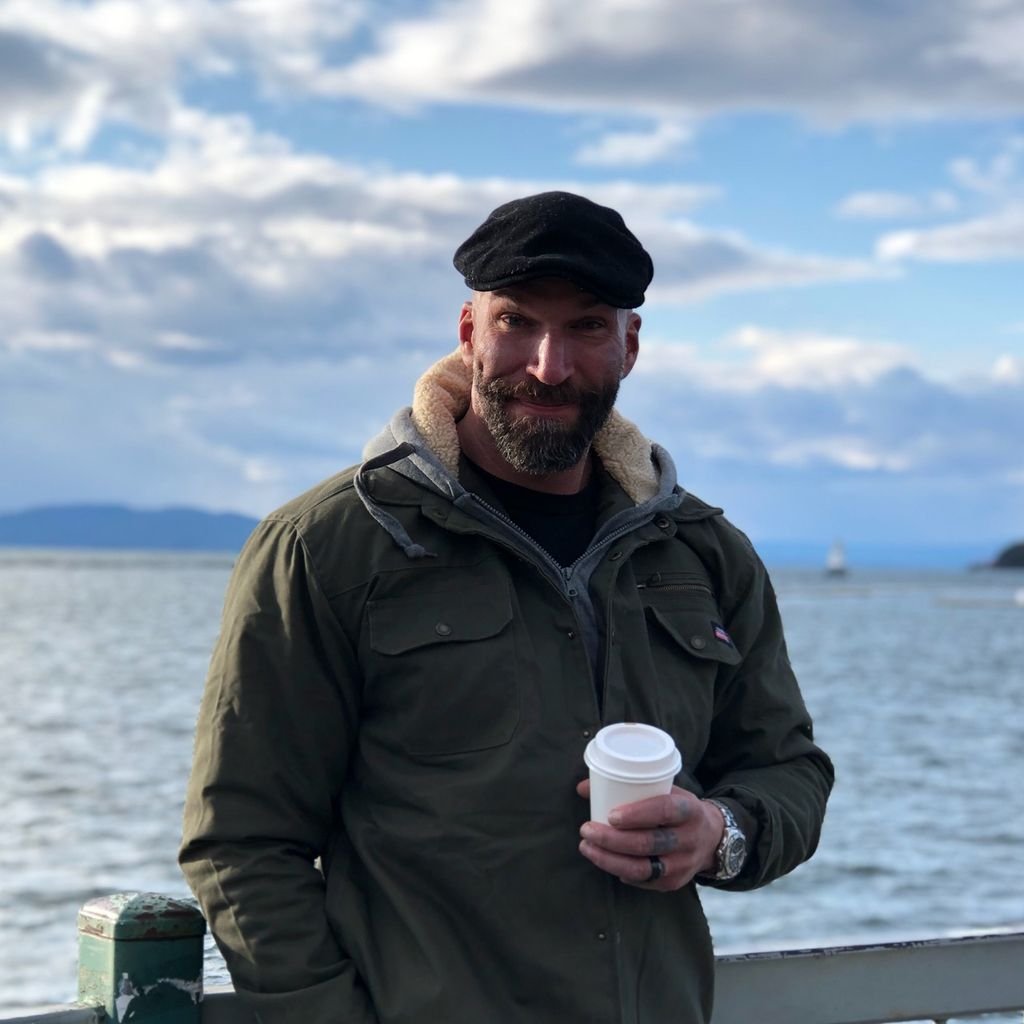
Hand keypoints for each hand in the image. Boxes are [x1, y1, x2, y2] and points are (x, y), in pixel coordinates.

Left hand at [575, 779, 724, 890]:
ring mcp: (682, 865)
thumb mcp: (665, 791)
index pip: (664, 811)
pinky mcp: (673, 883)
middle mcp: (689, 839)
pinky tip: (604, 860)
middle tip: (586, 830)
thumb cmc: (677, 810)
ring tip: (586, 847)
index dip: (637, 814)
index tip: (610, 815)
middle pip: (648, 843)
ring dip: (609, 859)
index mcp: (689, 810)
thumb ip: (630, 787)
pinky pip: (642, 881)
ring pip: (642, 868)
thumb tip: (583, 787)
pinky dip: (619, 871)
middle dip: (612, 839)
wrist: (711, 839)